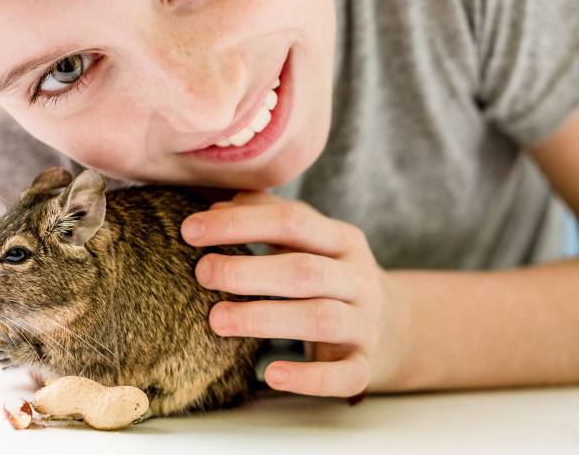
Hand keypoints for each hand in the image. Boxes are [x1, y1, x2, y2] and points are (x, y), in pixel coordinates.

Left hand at [180, 191, 408, 396]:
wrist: (396, 326)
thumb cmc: (329, 274)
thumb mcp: (309, 240)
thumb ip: (265, 216)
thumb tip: (215, 208)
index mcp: (341, 239)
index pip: (291, 221)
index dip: (240, 223)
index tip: (190, 229)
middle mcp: (358, 278)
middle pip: (304, 271)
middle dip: (248, 271)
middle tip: (202, 274)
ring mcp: (365, 323)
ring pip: (319, 319)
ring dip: (264, 318)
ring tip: (216, 320)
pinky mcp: (365, 365)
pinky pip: (343, 375)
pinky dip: (308, 378)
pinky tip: (271, 374)